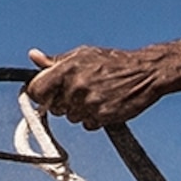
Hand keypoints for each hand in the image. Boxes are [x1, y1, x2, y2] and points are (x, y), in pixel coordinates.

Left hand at [24, 40, 180, 130]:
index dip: (38, 94)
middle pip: (52, 107)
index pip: (36, 90)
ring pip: (70, 117)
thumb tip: (34, 56)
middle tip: (79, 91)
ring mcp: (89, 102)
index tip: (44, 95)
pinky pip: (87, 125)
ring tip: (96, 95)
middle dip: (61, 102)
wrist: (146, 72)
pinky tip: (104, 104)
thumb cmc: (113, 62)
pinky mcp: (102, 116)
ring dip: (79, 110)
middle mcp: (76, 86)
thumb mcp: (83, 55)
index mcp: (67, 68)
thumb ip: (56, 61)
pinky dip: (93, 118)